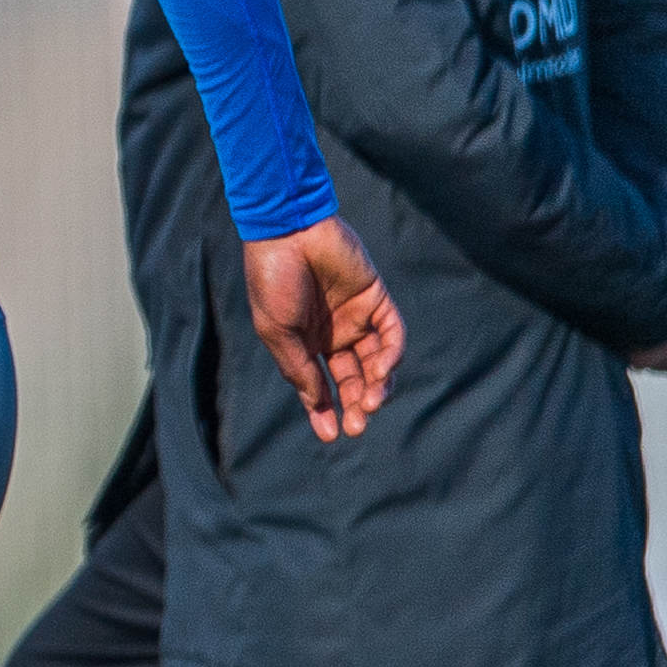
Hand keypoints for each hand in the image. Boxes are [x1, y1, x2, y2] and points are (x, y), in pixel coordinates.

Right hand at [242, 215, 402, 441]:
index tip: (330, 435)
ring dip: (376, 385)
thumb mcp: (277, 331)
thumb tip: (316, 403)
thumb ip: (298, 366)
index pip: (320, 383)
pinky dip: (392, 353)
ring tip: (370, 401)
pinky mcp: (376, 297)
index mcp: (304, 341)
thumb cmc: (273, 280)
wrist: (288, 232)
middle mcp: (333, 332)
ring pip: (376, 360)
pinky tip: (382, 369)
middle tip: (357, 424)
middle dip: (355, 403)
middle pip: (352, 377)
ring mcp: (356, 316)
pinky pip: (393, 332)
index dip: (324, 409)